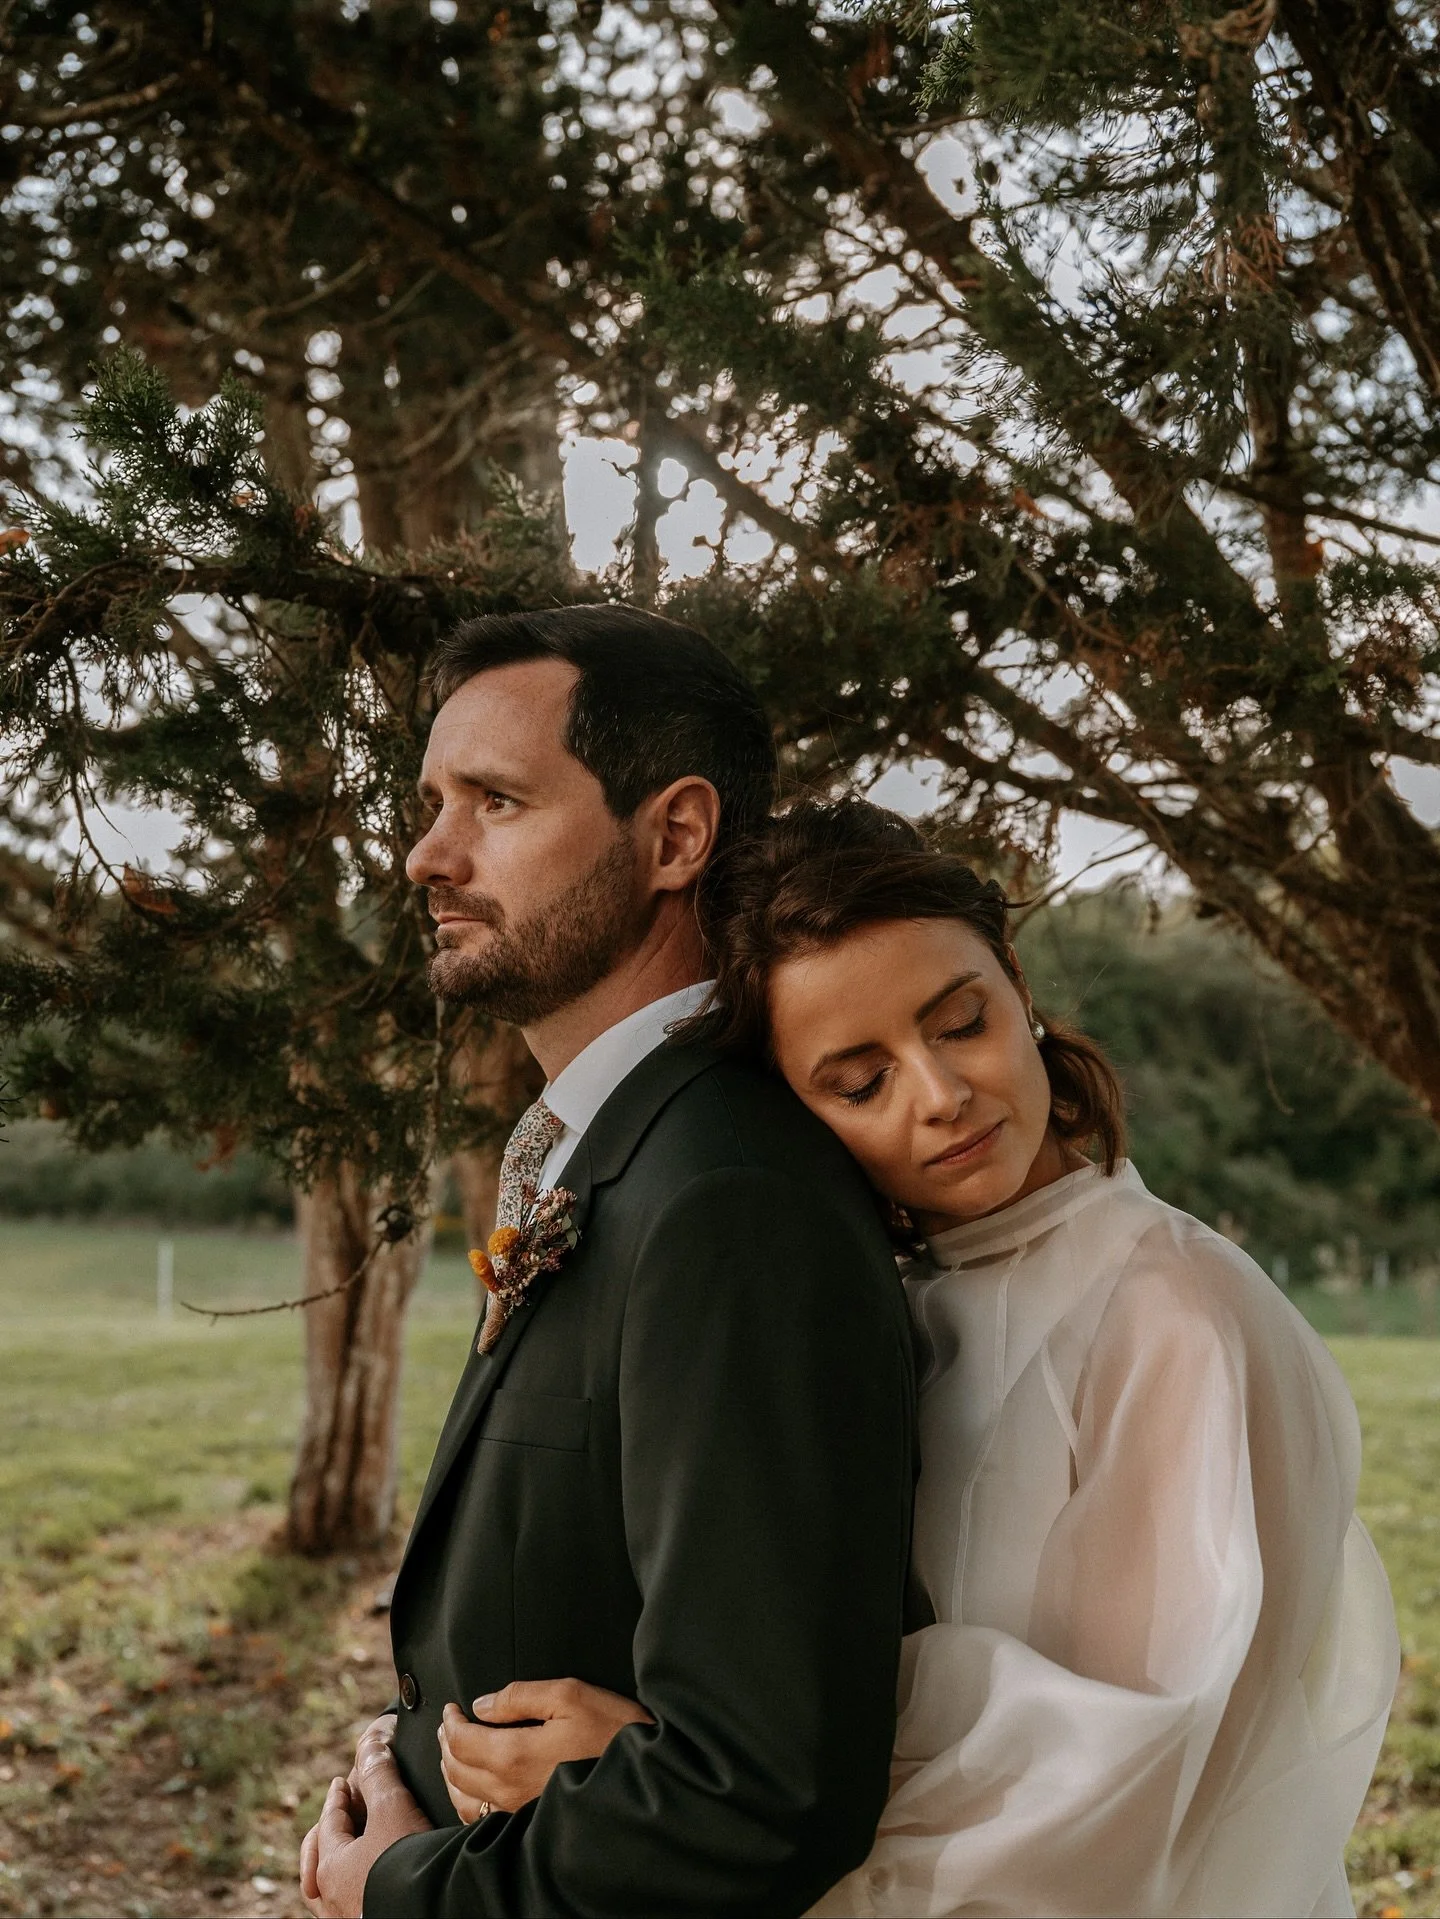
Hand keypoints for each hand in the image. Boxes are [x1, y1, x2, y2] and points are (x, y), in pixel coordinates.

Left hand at [299, 1716, 431, 1918]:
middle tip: (330, 1820)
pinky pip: (346, 1908)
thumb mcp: (393, 1808)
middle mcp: (331, 1900)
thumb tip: (370, 1744)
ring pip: (326, 1892)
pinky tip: (364, 1884)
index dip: (336, 1798)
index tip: (339, 1783)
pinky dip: (347, 1889)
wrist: (433, 1909)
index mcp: (330, 1868)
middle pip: (317, 1863)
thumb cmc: (407, 1863)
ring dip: (332, 1867)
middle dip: (323, 1836)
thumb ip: (379, 1775)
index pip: (327, 1824)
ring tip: (341, 1856)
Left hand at [439, 1678, 653, 1819]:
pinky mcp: (530, 1822)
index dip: (451, 1721)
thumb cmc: (612, 1732)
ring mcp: (519, 1811)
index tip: (452, 1707)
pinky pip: (483, 1818)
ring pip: (465, 1798)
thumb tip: (482, 1704)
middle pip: (458, 1770)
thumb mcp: (570, 1695)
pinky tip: (472, 1789)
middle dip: (447, 1743)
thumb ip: (520, 1696)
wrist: (645, 1776)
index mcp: (515, 1755)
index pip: (462, 1741)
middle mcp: (510, 1789)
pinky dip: (467, 1800)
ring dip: (452, 1772)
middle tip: (448, 1724)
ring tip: (452, 1752)